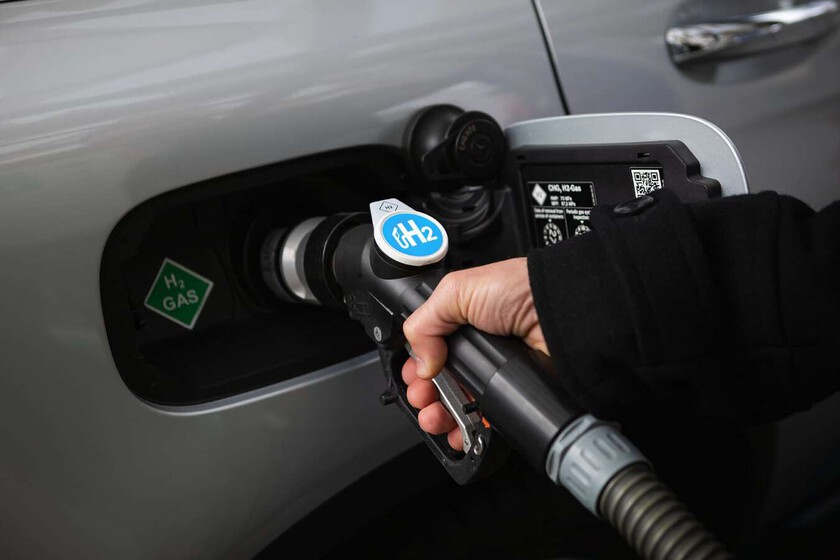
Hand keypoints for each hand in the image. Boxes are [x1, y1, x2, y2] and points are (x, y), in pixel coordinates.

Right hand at [401, 257, 546, 450]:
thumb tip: (419, 361)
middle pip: (441, 383)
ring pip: (460, 405)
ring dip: (442, 417)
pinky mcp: (514, 393)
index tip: (412, 379)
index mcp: (461, 323)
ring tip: (436, 419)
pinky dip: (470, 430)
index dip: (417, 368)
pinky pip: (487, 419)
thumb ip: (425, 322)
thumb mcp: (458, 291)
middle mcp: (478, 349)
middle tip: (423, 400)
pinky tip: (461, 431)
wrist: (560, 311)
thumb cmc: (520, 289)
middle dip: (426, 396)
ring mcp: (496, 373)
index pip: (429, 352)